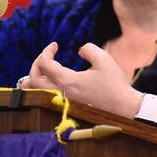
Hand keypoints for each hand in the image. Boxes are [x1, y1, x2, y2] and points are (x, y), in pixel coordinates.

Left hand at [24, 42, 141, 117]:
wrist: (124, 109)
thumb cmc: (115, 85)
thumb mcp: (104, 59)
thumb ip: (88, 49)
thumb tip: (79, 50)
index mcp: (67, 81)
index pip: (44, 64)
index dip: (47, 51)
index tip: (55, 45)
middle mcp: (60, 95)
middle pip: (33, 79)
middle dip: (37, 64)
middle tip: (46, 56)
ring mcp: (62, 105)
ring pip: (35, 94)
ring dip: (33, 80)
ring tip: (40, 72)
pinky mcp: (66, 110)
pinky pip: (44, 101)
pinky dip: (39, 91)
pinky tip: (47, 85)